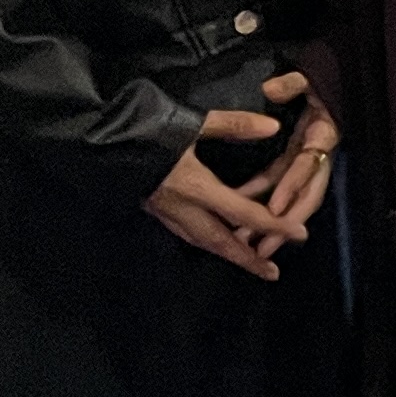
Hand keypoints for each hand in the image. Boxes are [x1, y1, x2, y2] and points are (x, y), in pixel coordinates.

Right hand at [146, 106, 308, 277]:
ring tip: (250, 261)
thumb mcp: (193, 123)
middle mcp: (181, 208)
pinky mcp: (153, 210)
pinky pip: (186, 232)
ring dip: (227, 252)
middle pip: (220, 241)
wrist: (96, 139)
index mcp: (195, 187)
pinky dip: (207, 239)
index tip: (299, 234)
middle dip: (246, 259)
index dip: (273, 224)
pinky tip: (217, 239)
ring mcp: (164, 212)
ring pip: (201, 240)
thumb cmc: (146, 128)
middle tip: (271, 273)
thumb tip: (273, 127)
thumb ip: (234, 126)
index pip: (242, 212)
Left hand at [236, 72, 340, 234]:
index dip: (292, 187)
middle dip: (285, 224)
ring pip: (294, 198)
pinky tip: (240, 214)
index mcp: (324, 135)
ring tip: (247, 245)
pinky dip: (262, 201)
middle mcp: (319, 155)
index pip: (309, 165)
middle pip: (307, 196)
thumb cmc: (322, 81)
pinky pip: (278, 184)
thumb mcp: (309, 77)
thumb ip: (292, 83)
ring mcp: (307, 161)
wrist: (335, 82)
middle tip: (261, 248)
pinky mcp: (295, 161)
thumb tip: (271, 90)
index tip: (273, 209)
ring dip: (273, 223)